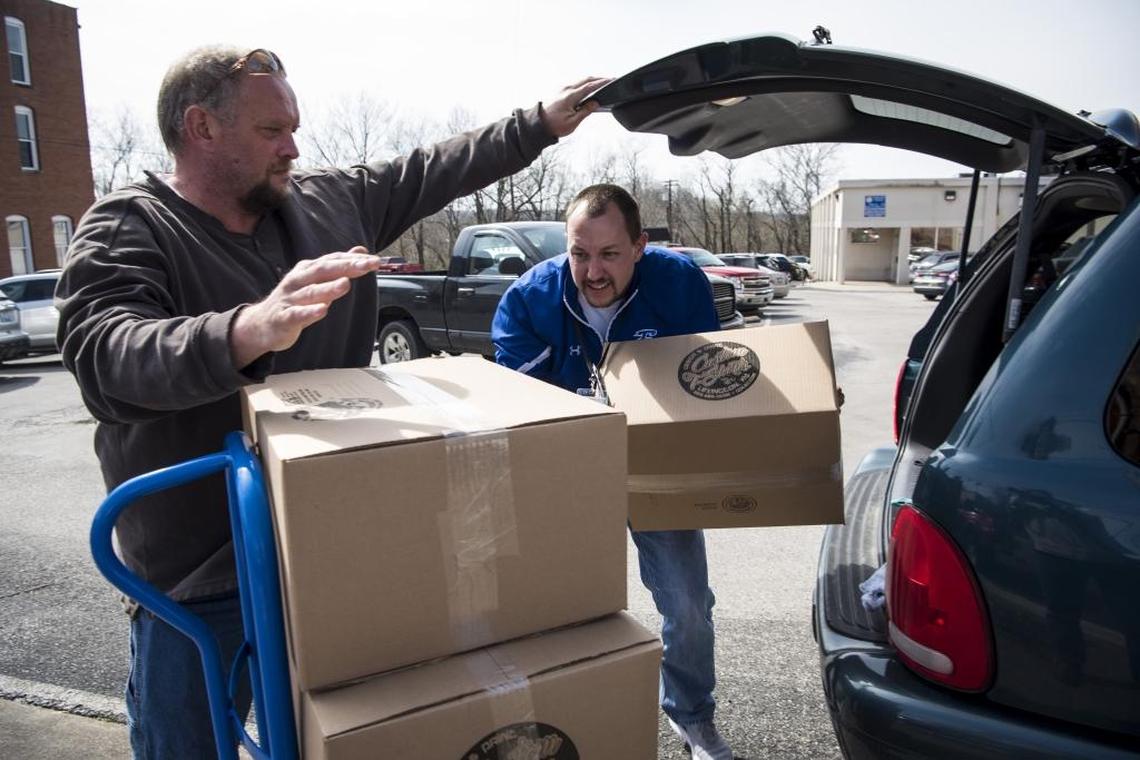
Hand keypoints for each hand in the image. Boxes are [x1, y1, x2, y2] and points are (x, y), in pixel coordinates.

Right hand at [230, 246, 379, 368]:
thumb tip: (361, 251)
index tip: (375, 260)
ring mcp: (290, 299)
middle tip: (366, 265)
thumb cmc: (294, 300)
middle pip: (323, 271)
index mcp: (307, 270)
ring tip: (346, 284)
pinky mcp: (283, 318)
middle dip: (346, 267)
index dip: (353, 259)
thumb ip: (338, 267)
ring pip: (311, 292)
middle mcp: (298, 280)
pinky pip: (297, 314)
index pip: (332, 261)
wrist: (262, 323)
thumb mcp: (316, 281)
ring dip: (329, 288)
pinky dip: (309, 312)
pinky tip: (322, 310)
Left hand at [540, 76, 611, 137]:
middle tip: (608, 80)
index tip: (610, 80)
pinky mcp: (560, 92)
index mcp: (570, 96)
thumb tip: (595, 103)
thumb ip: (586, 111)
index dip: (602, 83)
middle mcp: (566, 89)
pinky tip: (589, 90)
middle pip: (586, 79)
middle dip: (598, 79)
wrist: (537, 125)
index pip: (590, 86)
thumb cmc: (553, 125)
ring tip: (601, 85)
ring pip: (580, 81)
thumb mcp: (572, 122)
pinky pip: (575, 85)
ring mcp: (562, 89)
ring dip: (591, 82)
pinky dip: (584, 85)